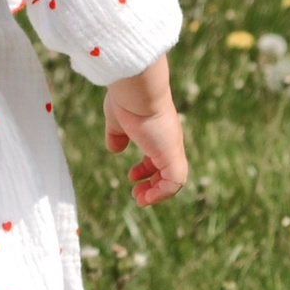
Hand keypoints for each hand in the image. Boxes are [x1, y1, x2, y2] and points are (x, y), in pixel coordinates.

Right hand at [103, 57, 186, 204]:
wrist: (137, 90)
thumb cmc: (127, 99)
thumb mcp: (117, 121)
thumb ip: (117, 134)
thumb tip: (115, 148)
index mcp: (158, 132)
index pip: (158, 157)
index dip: (146, 170)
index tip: (131, 176)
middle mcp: (169, 141)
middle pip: (168, 170)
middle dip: (152, 185)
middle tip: (137, 194)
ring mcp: (172, 148)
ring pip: (174, 179)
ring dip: (157, 193)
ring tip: (140, 199)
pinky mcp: (172, 155)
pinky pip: (175, 182)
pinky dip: (162, 193)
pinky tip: (146, 196)